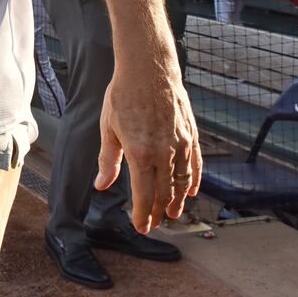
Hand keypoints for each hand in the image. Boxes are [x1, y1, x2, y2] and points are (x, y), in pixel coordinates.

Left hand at [97, 62, 201, 232]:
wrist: (149, 69)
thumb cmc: (124, 96)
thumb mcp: (109, 128)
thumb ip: (108, 160)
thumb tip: (101, 185)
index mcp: (140, 154)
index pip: (144, 195)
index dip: (143, 214)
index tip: (141, 226)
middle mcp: (164, 153)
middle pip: (164, 192)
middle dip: (158, 211)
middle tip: (155, 223)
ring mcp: (181, 144)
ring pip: (182, 182)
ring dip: (178, 200)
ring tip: (173, 213)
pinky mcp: (191, 134)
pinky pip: (195, 164)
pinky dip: (194, 180)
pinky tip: (192, 191)